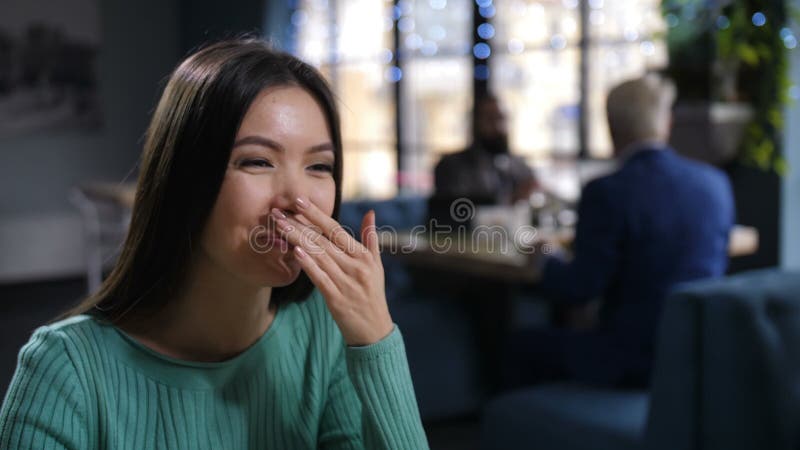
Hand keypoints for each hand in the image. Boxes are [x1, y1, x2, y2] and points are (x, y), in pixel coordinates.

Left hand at [270, 198, 393, 345]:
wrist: (375, 330)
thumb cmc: (373, 294)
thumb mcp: (376, 265)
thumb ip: (371, 237)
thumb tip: (370, 212)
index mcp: (364, 256)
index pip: (336, 230)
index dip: (316, 215)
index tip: (299, 201)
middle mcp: (356, 266)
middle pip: (323, 241)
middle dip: (299, 224)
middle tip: (278, 211)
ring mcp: (346, 283)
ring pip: (318, 256)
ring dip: (297, 239)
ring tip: (279, 226)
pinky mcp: (337, 299)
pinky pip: (320, 278)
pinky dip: (308, 264)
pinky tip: (295, 251)